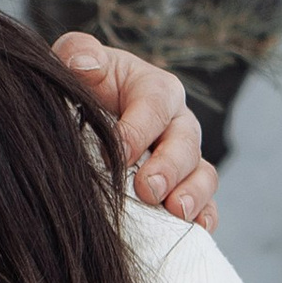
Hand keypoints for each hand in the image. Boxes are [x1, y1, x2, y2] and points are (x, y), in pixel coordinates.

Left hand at [52, 33, 216, 230]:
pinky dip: (205, 216)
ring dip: (192, 194)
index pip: (155, 103)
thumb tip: (84, 65)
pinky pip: (205, 204)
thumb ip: (78, 53)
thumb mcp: (76, 62)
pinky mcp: (184, 189)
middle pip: (186, 141)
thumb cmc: (82, 88)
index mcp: (154, 89)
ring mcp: (184, 158)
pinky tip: (195, 229)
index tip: (120, 152)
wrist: (84, 117)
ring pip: (203, 173)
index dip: (140, 128)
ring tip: (175, 211)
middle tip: (148, 189)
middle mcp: (176, 123)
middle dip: (169, 166)